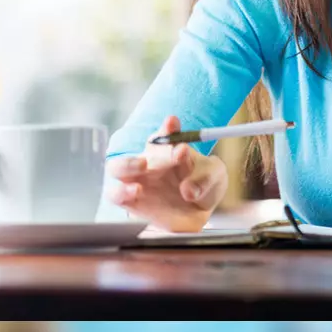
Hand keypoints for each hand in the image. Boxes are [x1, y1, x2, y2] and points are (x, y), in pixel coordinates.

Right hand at [105, 116, 228, 232]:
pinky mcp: (131, 201)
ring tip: (142, 165)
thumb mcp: (214, 176)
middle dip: (153, 145)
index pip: (165, 134)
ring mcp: (137, 180)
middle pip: (141, 148)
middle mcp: (150, 161)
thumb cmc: (202, 184)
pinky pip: (117, 195)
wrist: (198, 209)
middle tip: (166, 153)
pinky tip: (135, 190)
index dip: (168, 127)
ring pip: (117, 167)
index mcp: (170, 148)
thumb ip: (205, 179)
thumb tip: (188, 191)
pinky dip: (122, 191)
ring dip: (127, 164)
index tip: (173, 122)